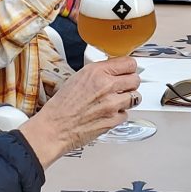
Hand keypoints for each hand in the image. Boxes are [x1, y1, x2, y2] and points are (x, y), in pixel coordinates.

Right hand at [23, 58, 139, 162]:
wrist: (55, 128)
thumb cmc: (61, 106)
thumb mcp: (78, 78)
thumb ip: (99, 73)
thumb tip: (114, 71)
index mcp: (97, 72)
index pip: (128, 63)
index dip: (129, 67)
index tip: (128, 70)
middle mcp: (107, 86)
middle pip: (135, 79)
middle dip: (130, 83)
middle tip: (123, 87)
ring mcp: (112, 104)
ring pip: (135, 97)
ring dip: (128, 99)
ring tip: (116, 101)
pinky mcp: (114, 120)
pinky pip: (126, 114)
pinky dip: (120, 114)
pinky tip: (108, 113)